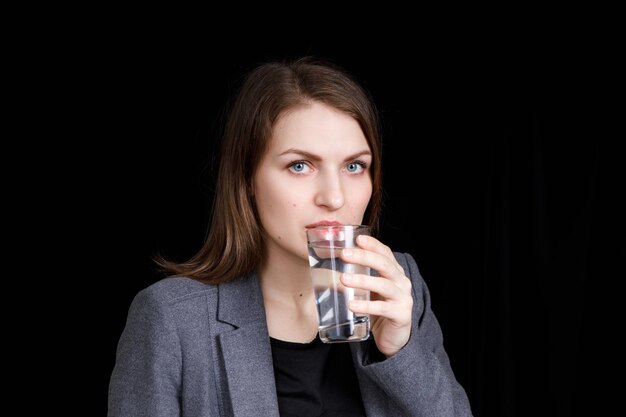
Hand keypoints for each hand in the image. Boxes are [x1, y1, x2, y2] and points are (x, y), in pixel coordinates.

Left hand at [340, 235, 412, 356]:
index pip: (385, 253)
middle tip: (344, 255)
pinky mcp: (401, 315)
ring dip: (363, 280)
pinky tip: (352, 305)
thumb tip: (328, 267)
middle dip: (364, 257)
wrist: (394, 337)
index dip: (373, 244)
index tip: (357, 238)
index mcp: (394, 272)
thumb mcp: (369, 291)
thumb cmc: (379, 309)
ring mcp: (403, 298)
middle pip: (384, 264)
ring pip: (384, 285)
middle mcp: (402, 282)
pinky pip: (383, 308)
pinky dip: (366, 306)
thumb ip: (357, 278)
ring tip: (343, 279)